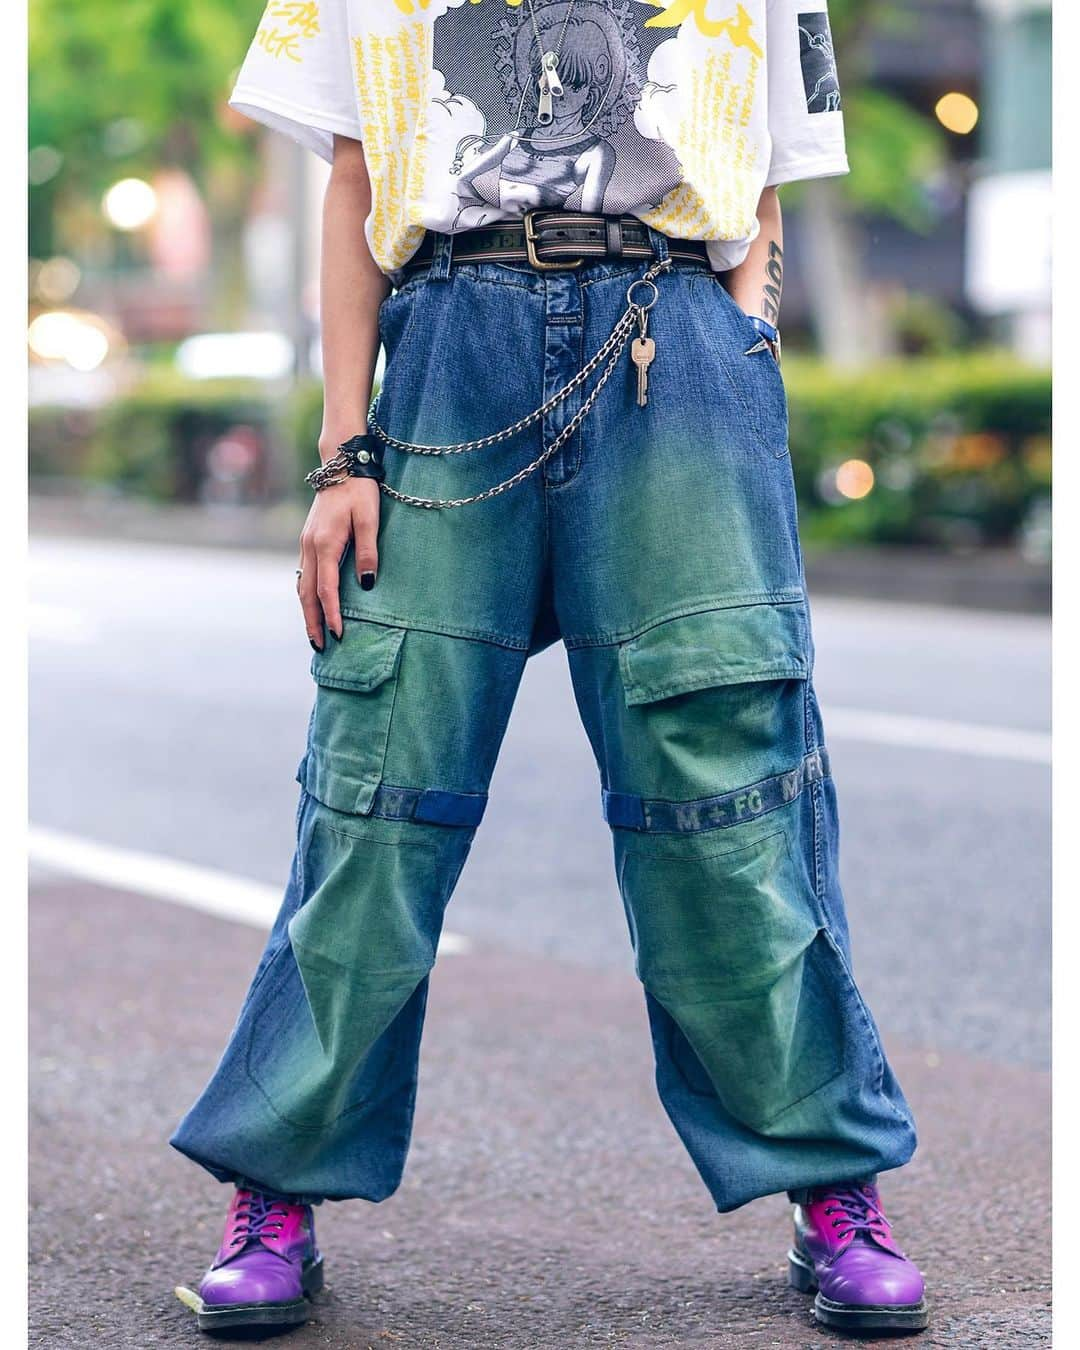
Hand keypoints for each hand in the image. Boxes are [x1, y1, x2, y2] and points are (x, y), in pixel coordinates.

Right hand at [297, 476, 379, 649]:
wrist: (341, 464)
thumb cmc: (360, 491)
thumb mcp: (369, 519)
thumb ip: (368, 552)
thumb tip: (367, 584)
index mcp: (325, 544)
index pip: (326, 590)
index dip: (332, 615)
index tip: (339, 635)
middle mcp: (310, 546)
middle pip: (307, 593)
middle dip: (312, 621)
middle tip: (320, 647)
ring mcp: (305, 543)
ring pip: (301, 585)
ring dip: (306, 611)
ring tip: (314, 633)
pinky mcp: (307, 540)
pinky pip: (303, 574)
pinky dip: (306, 594)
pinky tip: (312, 604)